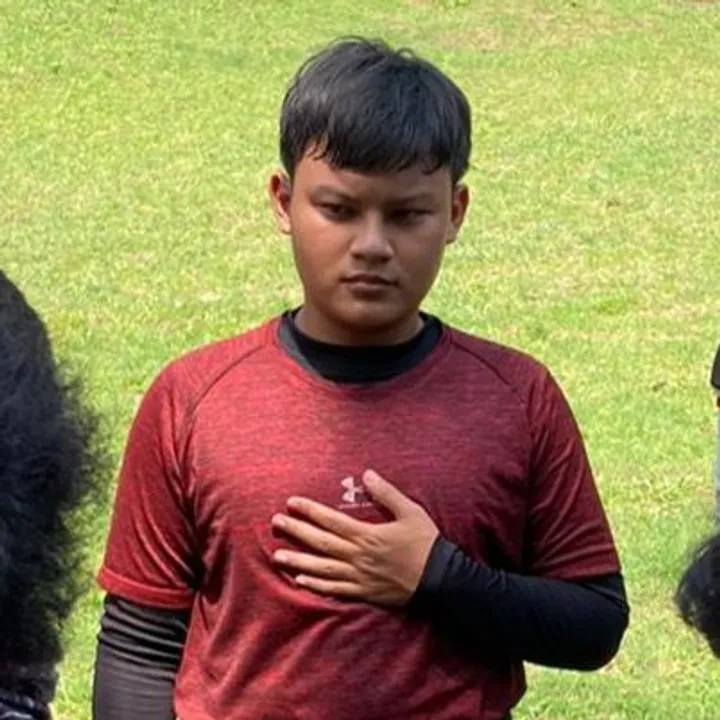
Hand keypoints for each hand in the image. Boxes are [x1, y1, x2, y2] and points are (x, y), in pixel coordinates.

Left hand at [271, 469, 438, 605]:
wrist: (440, 580)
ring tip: (277, 555)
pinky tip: (300, 580)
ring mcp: (359, 576)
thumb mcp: (410, 512)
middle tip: (275, 523)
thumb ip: (387, 493)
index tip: (291, 502)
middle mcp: (358, 555)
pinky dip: (316, 585)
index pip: (331, 520)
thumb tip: (367, 474)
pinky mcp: (363, 592)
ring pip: (322, 568)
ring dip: (298, 560)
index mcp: (367, 534)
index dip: (309, 511)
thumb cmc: (426, 544)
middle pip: (320, 542)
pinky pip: (335, 589)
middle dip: (296, 531)